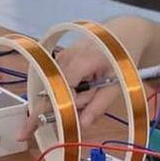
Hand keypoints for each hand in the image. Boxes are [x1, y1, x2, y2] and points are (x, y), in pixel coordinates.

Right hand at [17, 18, 151, 138]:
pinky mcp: (59, 59)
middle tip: (95, 94)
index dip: (58, 110)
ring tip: (94, 83)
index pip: (59, 92)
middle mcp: (64, 58)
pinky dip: (72, 87)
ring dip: (74, 95)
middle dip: (73, 103)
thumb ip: (100, 105)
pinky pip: (59, 82)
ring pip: (57, 89)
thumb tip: (82, 125)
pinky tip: (86, 80)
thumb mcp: (119, 83)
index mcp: (81, 61)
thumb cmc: (122, 56)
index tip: (36, 129)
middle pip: (55, 94)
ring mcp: (60, 58)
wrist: (123, 31)